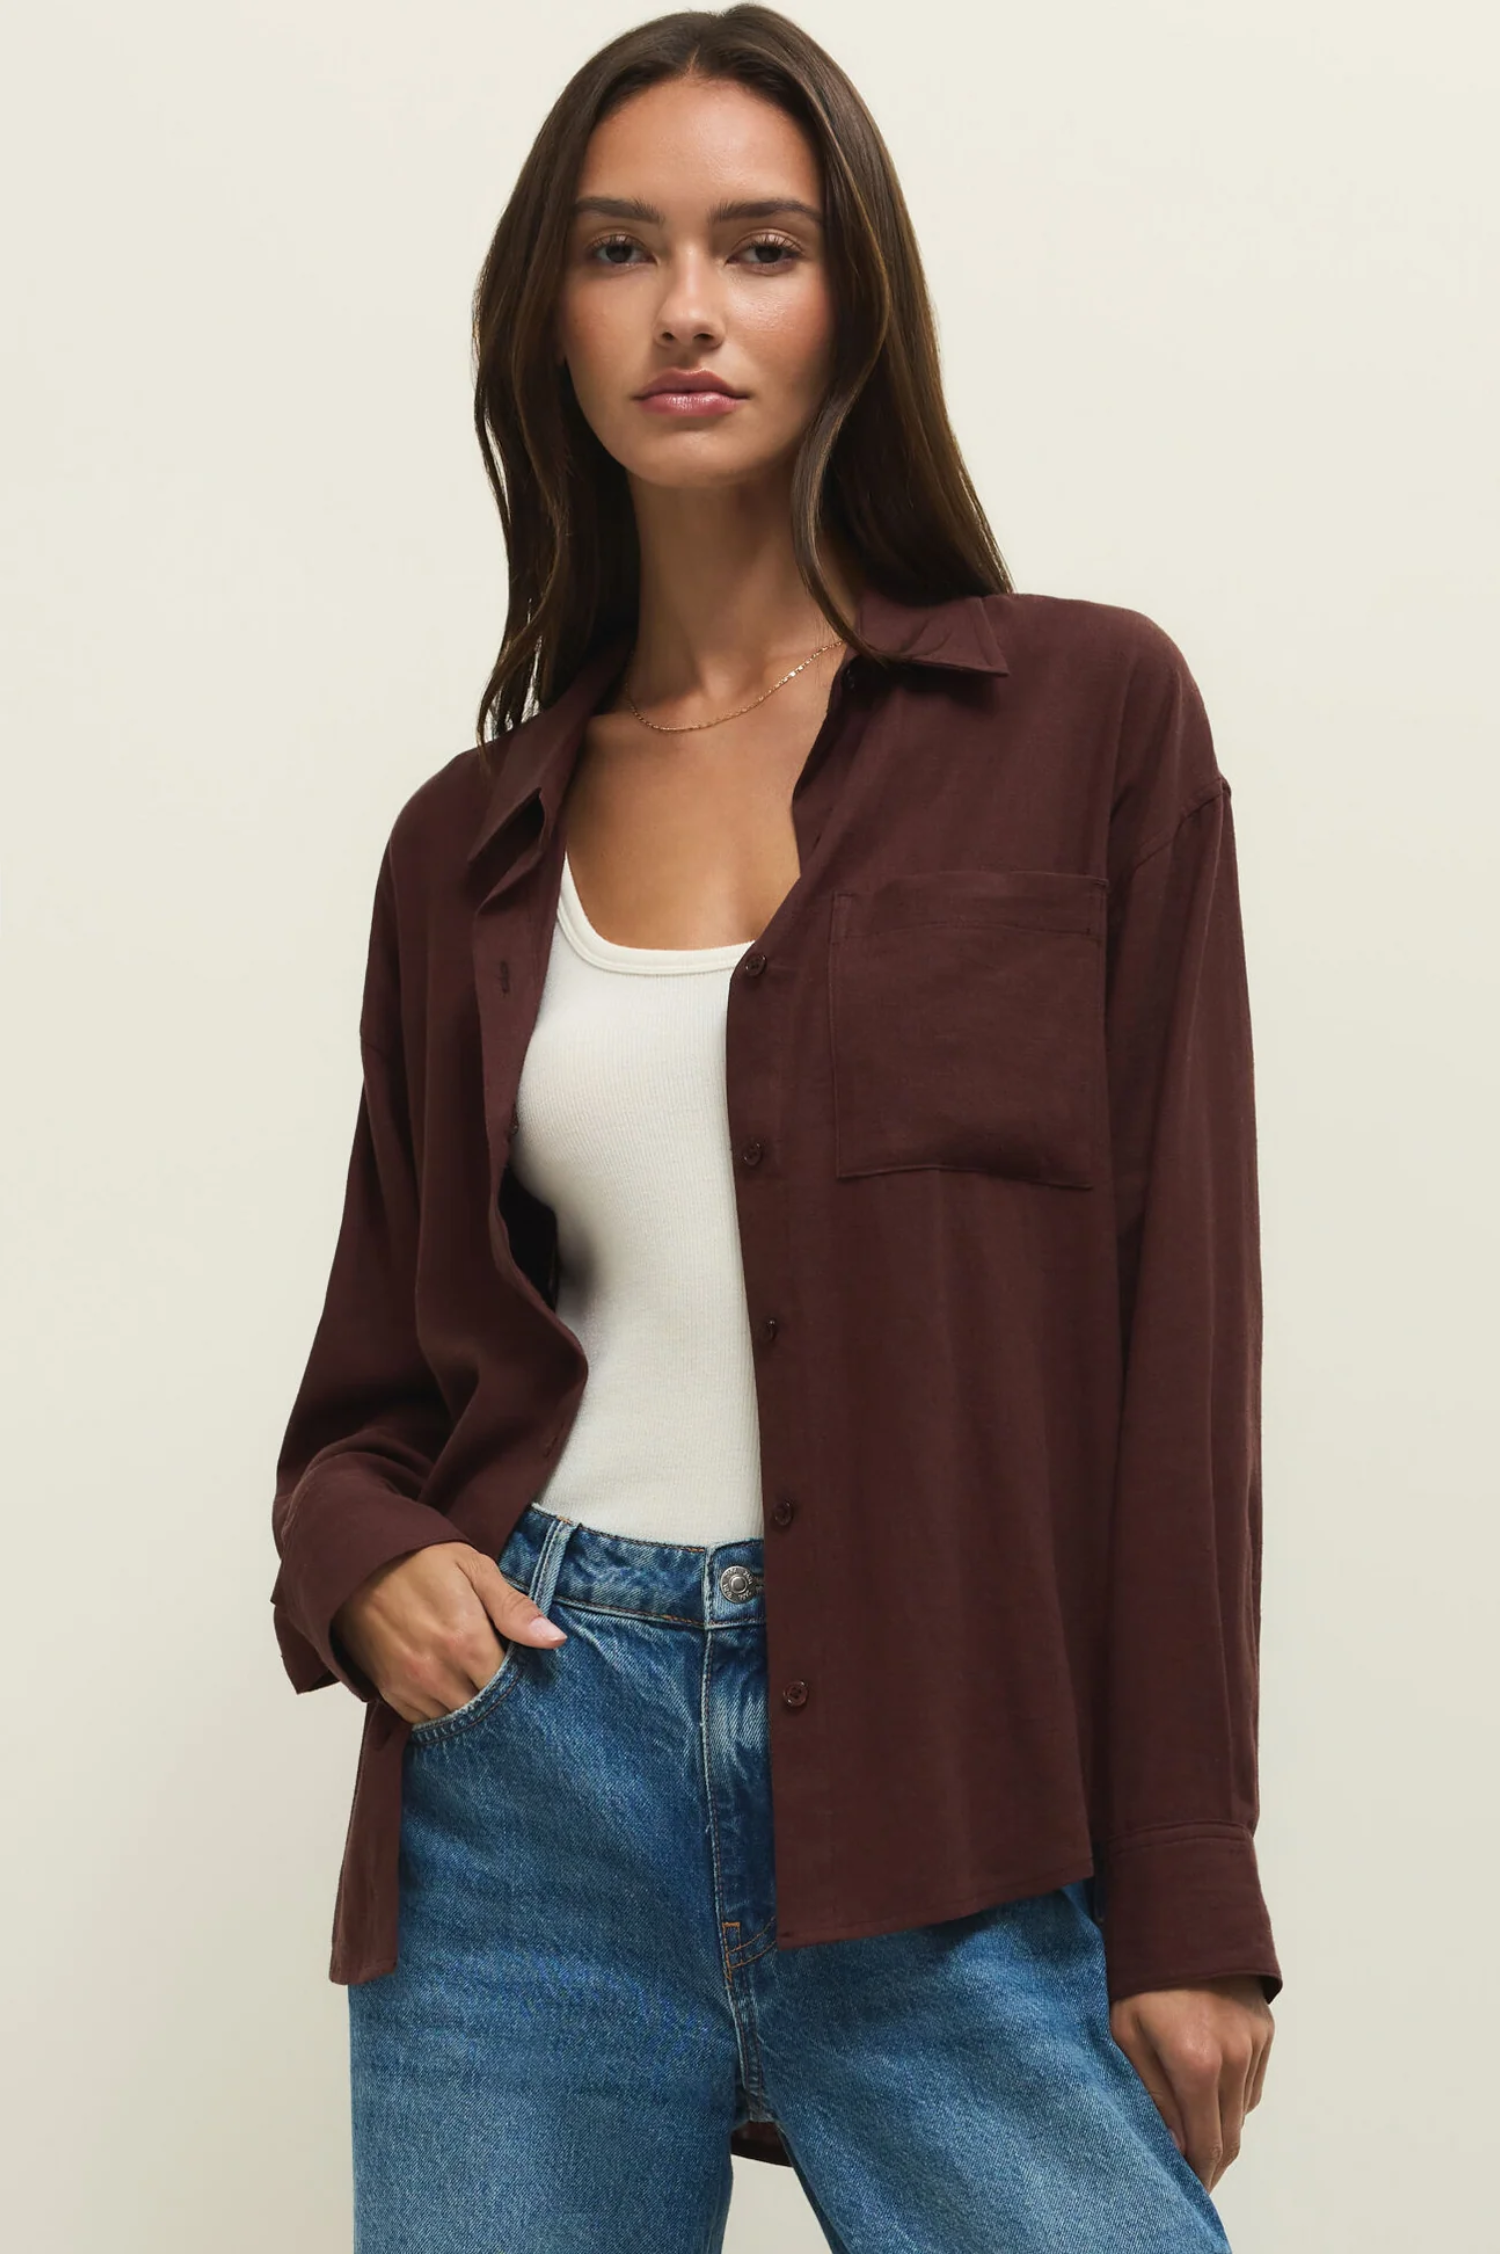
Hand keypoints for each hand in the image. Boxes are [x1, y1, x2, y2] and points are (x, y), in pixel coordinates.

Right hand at [332, 1541, 566, 1723]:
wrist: (355, 1565)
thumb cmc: (421, 1561)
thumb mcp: (475, 1570)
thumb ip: (514, 1609)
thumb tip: (555, 1640)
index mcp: (466, 1642)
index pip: (510, 1689)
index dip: (524, 1687)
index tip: (531, 1678)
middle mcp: (439, 1673)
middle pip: (485, 1712)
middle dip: (500, 1703)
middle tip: (509, 1686)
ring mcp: (412, 1688)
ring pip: (456, 1721)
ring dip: (470, 1709)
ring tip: (479, 1687)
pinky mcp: (390, 1694)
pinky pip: (426, 1721)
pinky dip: (442, 1711)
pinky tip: (452, 1690)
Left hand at [1110, 1977, 1273, 2191]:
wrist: (1179, 1915)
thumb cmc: (1140, 1976)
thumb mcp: (1127, 2034)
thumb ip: (1153, 2096)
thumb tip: (1175, 2147)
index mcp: (1195, 2064)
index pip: (1206, 2145)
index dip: (1198, 2175)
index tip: (1186, 2190)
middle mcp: (1233, 2059)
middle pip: (1230, 2136)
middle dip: (1212, 2163)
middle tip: (1193, 2177)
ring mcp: (1254, 2043)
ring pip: (1243, 2111)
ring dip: (1223, 2129)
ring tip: (1197, 2133)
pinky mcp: (1264, 2029)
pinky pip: (1252, 2082)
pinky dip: (1235, 2098)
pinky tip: (1212, 2094)